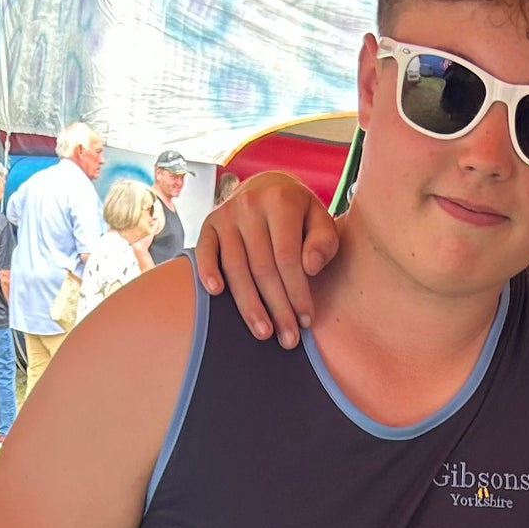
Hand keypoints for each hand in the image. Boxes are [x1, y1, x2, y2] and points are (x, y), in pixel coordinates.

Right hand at [194, 173, 340, 348]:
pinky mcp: (209, 224)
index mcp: (281, 200)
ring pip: (235, 267)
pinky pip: (204, 251)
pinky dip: (207, 271)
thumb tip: (310, 267)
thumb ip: (324, 242)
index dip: (297, 292)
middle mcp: (250, 205)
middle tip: (288, 340)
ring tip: (263, 333)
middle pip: (262, 267)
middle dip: (277, 308)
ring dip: (249, 305)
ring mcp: (227, 214)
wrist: (268, 187)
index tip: (306, 321)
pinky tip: (216, 293)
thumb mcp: (321, 219)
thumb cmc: (300, 215)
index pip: (287, 257)